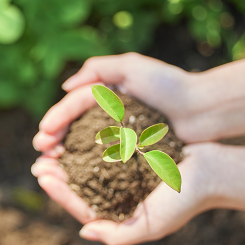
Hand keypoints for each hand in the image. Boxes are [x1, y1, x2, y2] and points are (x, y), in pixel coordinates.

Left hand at [32, 143, 218, 244]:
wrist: (213, 172)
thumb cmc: (185, 201)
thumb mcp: (152, 226)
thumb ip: (119, 235)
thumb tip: (85, 231)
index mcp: (118, 214)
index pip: (81, 206)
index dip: (59, 192)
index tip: (42, 175)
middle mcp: (117, 195)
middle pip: (79, 186)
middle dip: (57, 174)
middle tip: (39, 159)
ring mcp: (123, 175)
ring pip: (87, 167)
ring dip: (68, 156)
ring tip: (51, 145)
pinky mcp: (130, 156)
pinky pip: (103, 149)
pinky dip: (87, 142)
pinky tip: (75, 131)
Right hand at [33, 52, 244, 153]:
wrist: (204, 109)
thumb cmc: (169, 85)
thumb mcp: (132, 66)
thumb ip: (98, 69)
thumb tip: (65, 86)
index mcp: (106, 94)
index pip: (73, 106)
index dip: (56, 120)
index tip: (43, 135)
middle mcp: (109, 114)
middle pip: (74, 128)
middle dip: (54, 141)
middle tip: (41, 155)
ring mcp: (120, 134)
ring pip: (85, 147)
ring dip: (65, 158)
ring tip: (51, 169)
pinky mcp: (132, 151)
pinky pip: (104, 160)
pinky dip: (88, 168)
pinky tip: (76, 177)